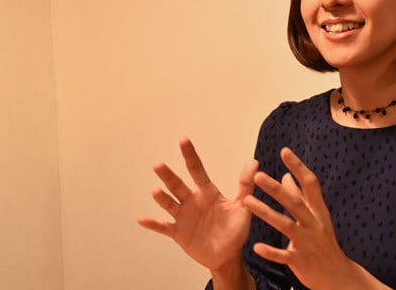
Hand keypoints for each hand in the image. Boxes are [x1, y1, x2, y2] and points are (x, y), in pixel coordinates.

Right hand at [138, 137, 258, 271]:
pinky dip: (153, 224)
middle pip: (177, 185)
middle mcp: (192, 201)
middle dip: (168, 175)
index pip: (197, 170)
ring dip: (162, 197)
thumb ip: (245, 185)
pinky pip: (164, 226)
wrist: (228, 256)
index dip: (190, 155)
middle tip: (158, 164)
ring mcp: (184, 216)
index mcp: (207, 192)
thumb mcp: (242, 206)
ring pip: (169, 203)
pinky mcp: (179, 233)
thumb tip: (254, 162)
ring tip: (155, 190)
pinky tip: (142, 219)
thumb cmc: (235, 229)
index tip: (183, 139)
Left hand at [243, 147, 356, 289]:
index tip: (284, 151)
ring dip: (266, 213)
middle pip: (295, 203)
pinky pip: (284, 256)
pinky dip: (271, 252)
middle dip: (276, 189)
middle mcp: (315, 224)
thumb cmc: (324, 242)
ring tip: (247, 202)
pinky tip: (256, 247)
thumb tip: (288, 174)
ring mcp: (308, 243)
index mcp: (319, 210)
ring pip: (286, 225)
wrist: (338, 275)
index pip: (310, 184)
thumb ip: (302, 196)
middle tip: (257, 175)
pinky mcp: (301, 261)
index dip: (299, 166)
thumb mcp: (317, 217)